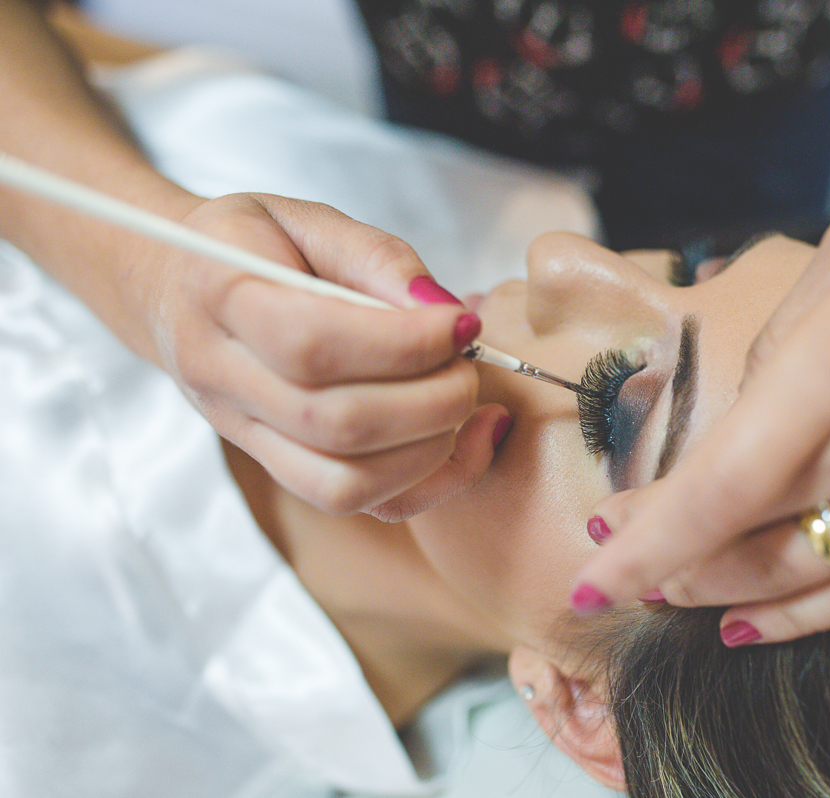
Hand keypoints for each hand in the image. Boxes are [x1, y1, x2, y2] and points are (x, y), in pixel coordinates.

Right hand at [125, 192, 509, 519]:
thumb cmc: (254, 244)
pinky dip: (427, 482)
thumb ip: (376, 257)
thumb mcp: (308, 218)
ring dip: (432, 446)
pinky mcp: (278, 468)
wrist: (179, 289)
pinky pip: (356, 503)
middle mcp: (223, 379)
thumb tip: (442, 308)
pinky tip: (467, 437)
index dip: (403, 343)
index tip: (461, 322)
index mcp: (221, 298)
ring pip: (345, 484)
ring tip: (461, 392)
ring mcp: (246, 435)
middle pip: (336, 425)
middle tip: (469, 360)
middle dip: (432, 398)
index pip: (312, 344)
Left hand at [573, 81, 829, 642]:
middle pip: (749, 540)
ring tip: (673, 594)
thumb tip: (747, 412)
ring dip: (724, 594)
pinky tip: (753, 629)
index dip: (645, 544)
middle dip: (668, 563)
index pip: (718, 485)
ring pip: (804, 578)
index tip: (593, 574)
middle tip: (621, 563)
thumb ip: (785, 342)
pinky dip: (807, 620)